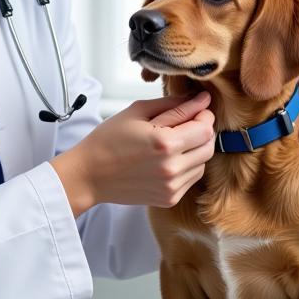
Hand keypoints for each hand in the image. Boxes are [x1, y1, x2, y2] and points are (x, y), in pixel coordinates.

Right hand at [51, 92, 214, 215]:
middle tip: (186, 123)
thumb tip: (201, 99)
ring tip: (172, 142)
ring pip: (203, 163)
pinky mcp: (169, 198)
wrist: (89, 174)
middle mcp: (172, 168)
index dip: (204, 114)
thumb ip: (174, 105)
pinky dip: (187, 165)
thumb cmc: (108, 139)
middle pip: (209, 146)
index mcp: (165, 143)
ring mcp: (172, 187)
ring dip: (195, 149)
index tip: (196, 108)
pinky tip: (167, 158)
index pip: (205, 127)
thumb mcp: (138, 112)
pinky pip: (191, 178)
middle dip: (202, 131)